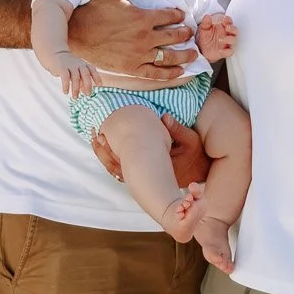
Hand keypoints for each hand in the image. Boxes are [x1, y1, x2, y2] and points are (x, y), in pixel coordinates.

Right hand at [56, 57, 98, 98]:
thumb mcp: (77, 71)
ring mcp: (70, 66)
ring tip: (75, 97)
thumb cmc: (68, 65)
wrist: (55, 54)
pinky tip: (66, 92)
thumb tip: (85, 92)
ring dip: (76, 89)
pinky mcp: (62, 68)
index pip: (92, 70)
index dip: (97, 77)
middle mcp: (79, 64)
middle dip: (88, 85)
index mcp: (84, 65)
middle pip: (86, 74)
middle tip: (88, 94)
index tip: (100, 85)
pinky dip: (66, 86)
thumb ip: (82, 80)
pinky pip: (65, 78)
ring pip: (76, 78)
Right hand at [68, 0, 195, 83]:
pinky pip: (156, 73)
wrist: (77, 33)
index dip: (178, 14)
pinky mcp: (132, 68)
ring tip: (193, 54)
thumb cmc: (94, 9)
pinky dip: (170, 73)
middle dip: (185, 33)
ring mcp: (140, 55)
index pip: (169, 16)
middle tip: (190, 32)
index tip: (181, 14)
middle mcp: (145, 37)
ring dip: (185, 55)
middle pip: (174, 36)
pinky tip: (180, 71)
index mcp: (143, 17)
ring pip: (169, 57)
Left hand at [91, 115, 208, 186]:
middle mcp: (147, 175)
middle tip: (95, 135)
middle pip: (118, 166)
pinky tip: (105, 148)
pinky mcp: (144, 177)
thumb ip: (177, 129)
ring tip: (96, 139)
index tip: (102, 132)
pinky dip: (111, 160)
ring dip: (105, 156)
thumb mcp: (191, 141)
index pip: (128, 158)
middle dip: (105, 151)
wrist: (198, 173)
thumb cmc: (194, 156)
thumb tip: (164, 116)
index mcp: (155, 166)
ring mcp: (144, 178)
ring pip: (118, 170)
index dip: (112, 147)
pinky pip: (123, 171)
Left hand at [196, 12, 236, 59]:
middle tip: (227, 27)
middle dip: (232, 28)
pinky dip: (227, 51)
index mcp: (223, 26)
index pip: (229, 21)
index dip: (228, 20)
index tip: (224, 19)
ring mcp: (227, 43)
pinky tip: (220, 50)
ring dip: (228, 39)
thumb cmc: (205, 36)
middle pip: (235, 30)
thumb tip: (208, 16)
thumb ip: (205, 22)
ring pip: (233, 40)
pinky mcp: (225, 51)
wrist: (201, 48)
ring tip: (219, 39)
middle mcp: (227, 34)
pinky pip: (230, 52)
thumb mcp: (203, 28)